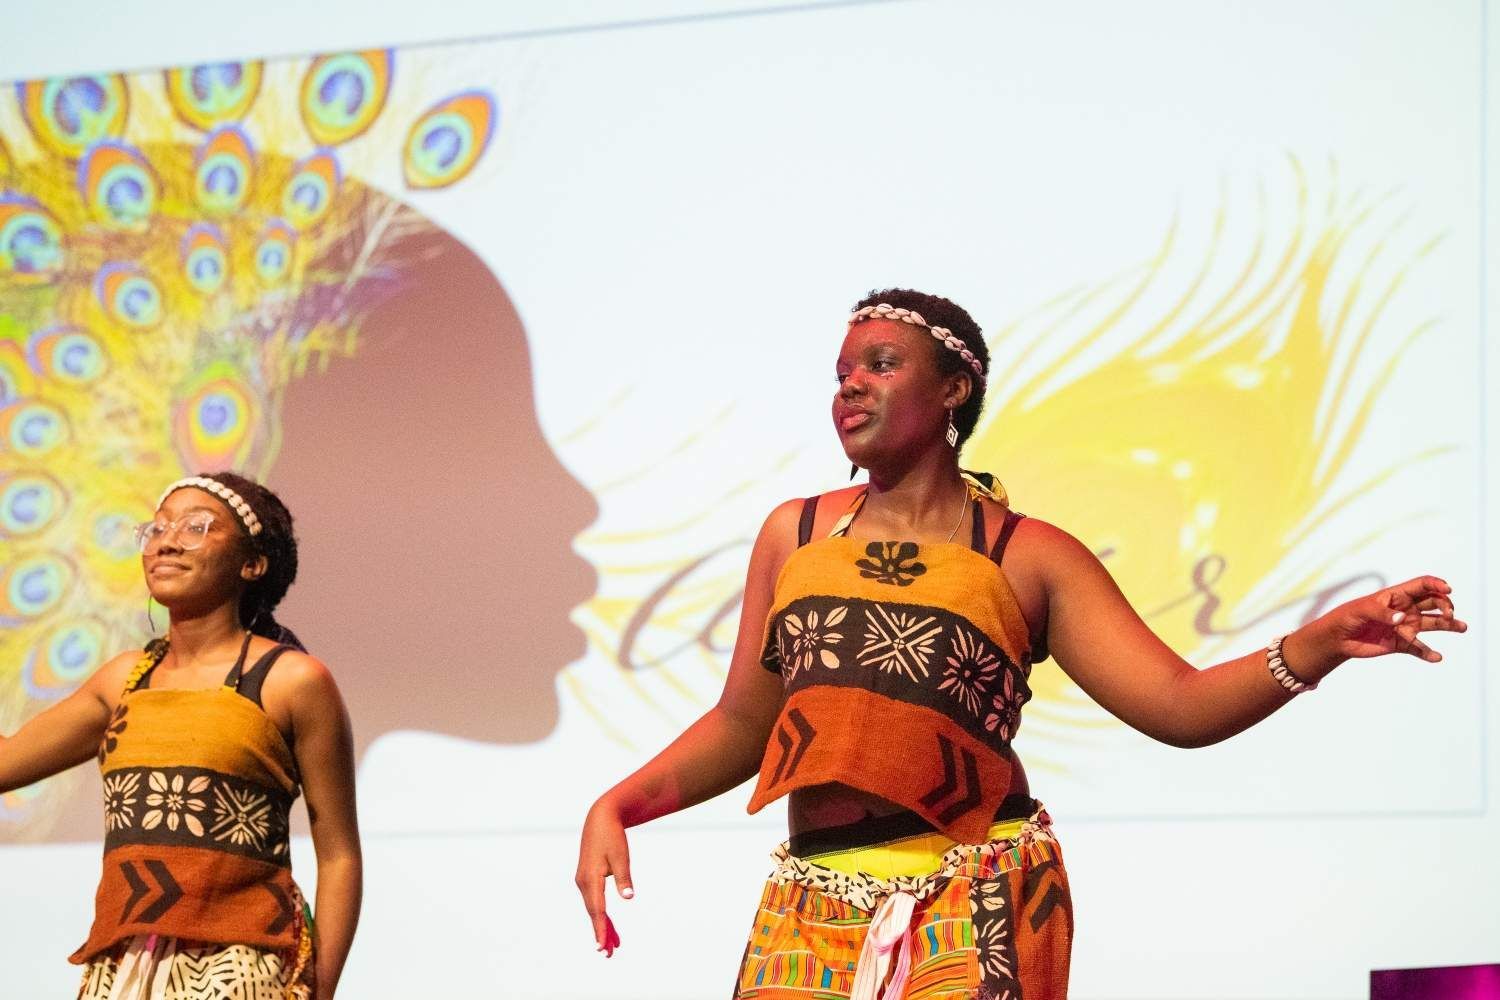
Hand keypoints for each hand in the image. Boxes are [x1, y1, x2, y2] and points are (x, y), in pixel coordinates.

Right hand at [575, 799, 632, 956]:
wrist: (600, 818)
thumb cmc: (612, 836)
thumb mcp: (621, 856)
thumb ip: (624, 878)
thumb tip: (628, 897)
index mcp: (590, 878)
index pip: (597, 909)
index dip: (600, 928)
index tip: (602, 946)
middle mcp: (583, 882)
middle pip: (594, 913)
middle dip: (601, 933)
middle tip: (609, 954)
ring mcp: (584, 881)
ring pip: (594, 909)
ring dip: (602, 926)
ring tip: (612, 946)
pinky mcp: (588, 879)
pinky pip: (595, 901)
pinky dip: (601, 914)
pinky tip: (609, 925)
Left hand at [1310, 575, 1466, 668]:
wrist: (1337, 638)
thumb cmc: (1347, 616)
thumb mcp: (1361, 610)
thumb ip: (1382, 613)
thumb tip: (1402, 619)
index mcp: (1396, 595)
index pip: (1422, 585)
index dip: (1437, 584)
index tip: (1448, 590)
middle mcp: (1406, 609)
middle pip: (1433, 603)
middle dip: (1445, 606)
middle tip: (1449, 615)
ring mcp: (1405, 627)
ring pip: (1432, 624)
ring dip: (1448, 625)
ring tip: (1462, 627)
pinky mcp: (1401, 644)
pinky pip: (1419, 649)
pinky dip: (1428, 653)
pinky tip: (1436, 657)